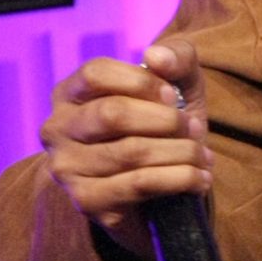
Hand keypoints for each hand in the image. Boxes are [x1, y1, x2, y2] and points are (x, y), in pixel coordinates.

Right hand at [39, 39, 211, 248]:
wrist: (163, 188)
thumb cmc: (164, 122)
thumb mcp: (178, 81)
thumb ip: (175, 57)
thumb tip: (156, 57)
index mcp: (69, 94)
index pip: (95, 74)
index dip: (141, 81)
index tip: (173, 95)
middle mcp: (57, 130)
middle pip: (112, 114)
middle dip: (165, 120)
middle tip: (194, 128)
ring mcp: (67, 169)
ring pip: (130, 152)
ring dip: (181, 151)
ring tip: (203, 155)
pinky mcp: (88, 203)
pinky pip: (139, 184)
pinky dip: (180, 178)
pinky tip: (200, 178)